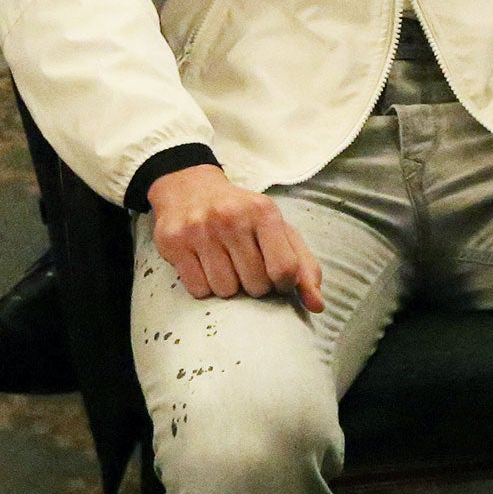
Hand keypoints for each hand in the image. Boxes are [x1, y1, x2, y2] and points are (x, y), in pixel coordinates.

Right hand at [147, 164, 324, 311]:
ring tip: (226, 266)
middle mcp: (232, 218)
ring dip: (229, 287)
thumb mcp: (277, 229)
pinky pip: (198, 290)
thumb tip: (318, 306)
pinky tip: (206, 267)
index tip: (278, 281)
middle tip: (247, 269)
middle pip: (255, 285)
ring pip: (225, 291)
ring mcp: (201, 230)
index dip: (284, 285)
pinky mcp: (174, 243)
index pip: (285, 269)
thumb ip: (304, 266)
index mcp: (264, 212)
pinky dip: (205, 287)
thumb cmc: (242, 215)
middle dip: (255, 286)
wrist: (190, 188)